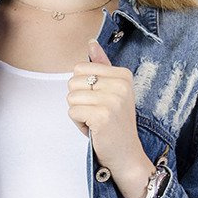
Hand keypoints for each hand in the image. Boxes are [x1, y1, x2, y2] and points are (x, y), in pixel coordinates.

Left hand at [66, 39, 147, 180]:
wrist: (126, 154)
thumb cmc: (115, 124)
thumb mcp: (112, 91)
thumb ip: (102, 66)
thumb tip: (91, 42)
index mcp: (123, 75)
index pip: (80, 68)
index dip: (84, 88)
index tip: (100, 102)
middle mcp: (120, 84)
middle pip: (73, 81)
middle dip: (79, 100)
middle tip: (97, 114)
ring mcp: (112, 100)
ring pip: (71, 97)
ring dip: (78, 113)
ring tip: (95, 122)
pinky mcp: (102, 115)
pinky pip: (72, 112)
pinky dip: (78, 123)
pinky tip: (94, 129)